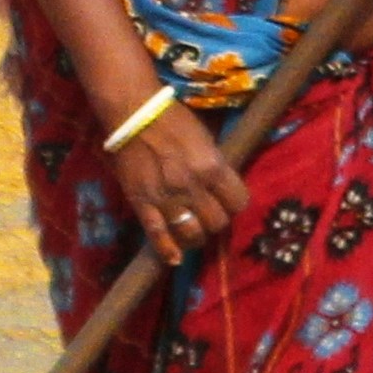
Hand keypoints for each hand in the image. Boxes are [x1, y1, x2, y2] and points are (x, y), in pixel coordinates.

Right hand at [108, 104, 246, 266]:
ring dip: (196, 235)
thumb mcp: (206, 139)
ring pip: (192, 234)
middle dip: (216, 220)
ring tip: (192, 229)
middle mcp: (193, 187)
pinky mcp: (142, 204)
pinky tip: (174, 259)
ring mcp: (167, 198)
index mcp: (213, 168)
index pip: (239, 202)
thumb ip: (217, 167)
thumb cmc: (174, 120)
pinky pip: (158, 235)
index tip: (228, 202)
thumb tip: (224, 188)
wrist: (133, 113)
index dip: (235, 204)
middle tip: (209, 213)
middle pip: (217, 222)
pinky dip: (167, 251)